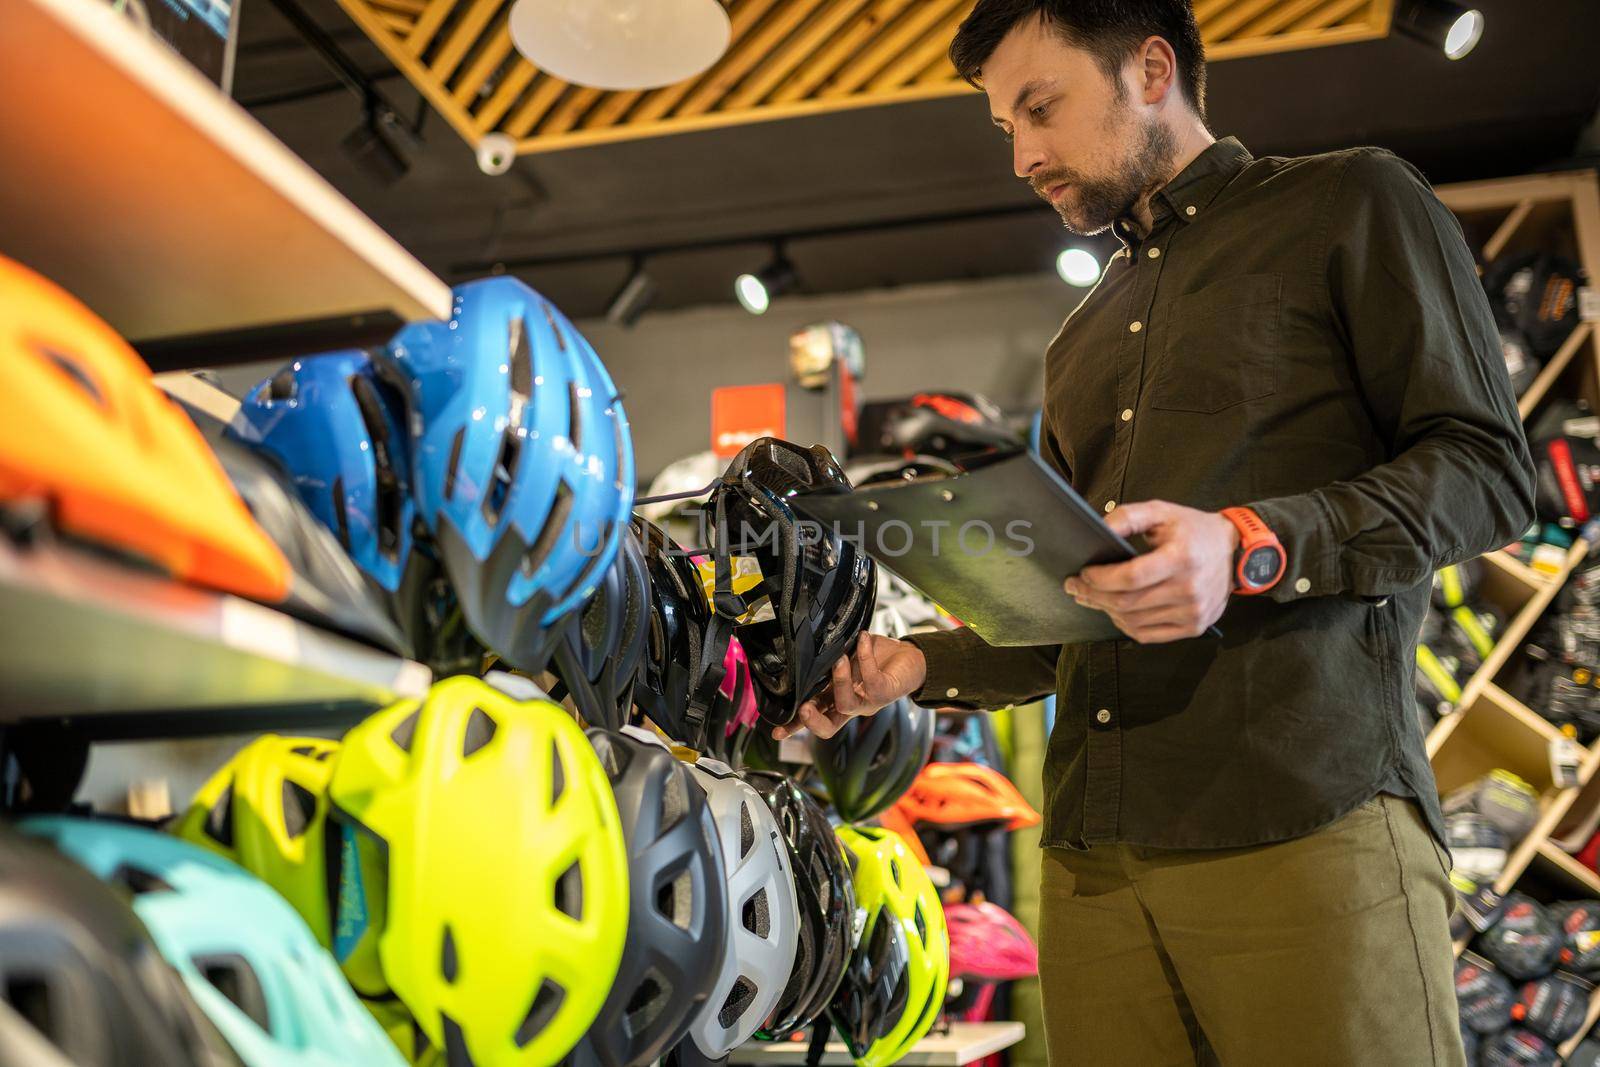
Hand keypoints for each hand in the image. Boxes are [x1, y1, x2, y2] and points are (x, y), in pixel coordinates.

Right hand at [773, 633, 926, 740]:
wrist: (911, 658)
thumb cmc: (876, 658)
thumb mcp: (846, 658)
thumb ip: (827, 660)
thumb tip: (805, 648)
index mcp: (836, 699)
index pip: (813, 717)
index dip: (794, 727)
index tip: (777, 731)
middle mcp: (851, 705)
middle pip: (829, 727)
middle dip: (813, 721)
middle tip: (804, 709)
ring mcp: (868, 702)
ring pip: (847, 704)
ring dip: (839, 682)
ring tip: (839, 660)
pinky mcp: (886, 692)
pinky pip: (871, 678)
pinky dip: (864, 657)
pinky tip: (862, 640)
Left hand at [1063, 500, 1238, 643]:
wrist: (1235, 551)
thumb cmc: (1193, 530)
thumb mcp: (1161, 511)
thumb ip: (1127, 517)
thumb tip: (1097, 530)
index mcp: (1182, 557)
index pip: (1131, 577)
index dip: (1100, 579)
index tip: (1083, 573)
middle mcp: (1190, 589)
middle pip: (1127, 602)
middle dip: (1093, 596)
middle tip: (1075, 587)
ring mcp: (1194, 612)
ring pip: (1133, 621)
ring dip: (1106, 610)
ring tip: (1092, 597)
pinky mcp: (1195, 626)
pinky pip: (1147, 634)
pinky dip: (1125, 624)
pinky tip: (1116, 611)